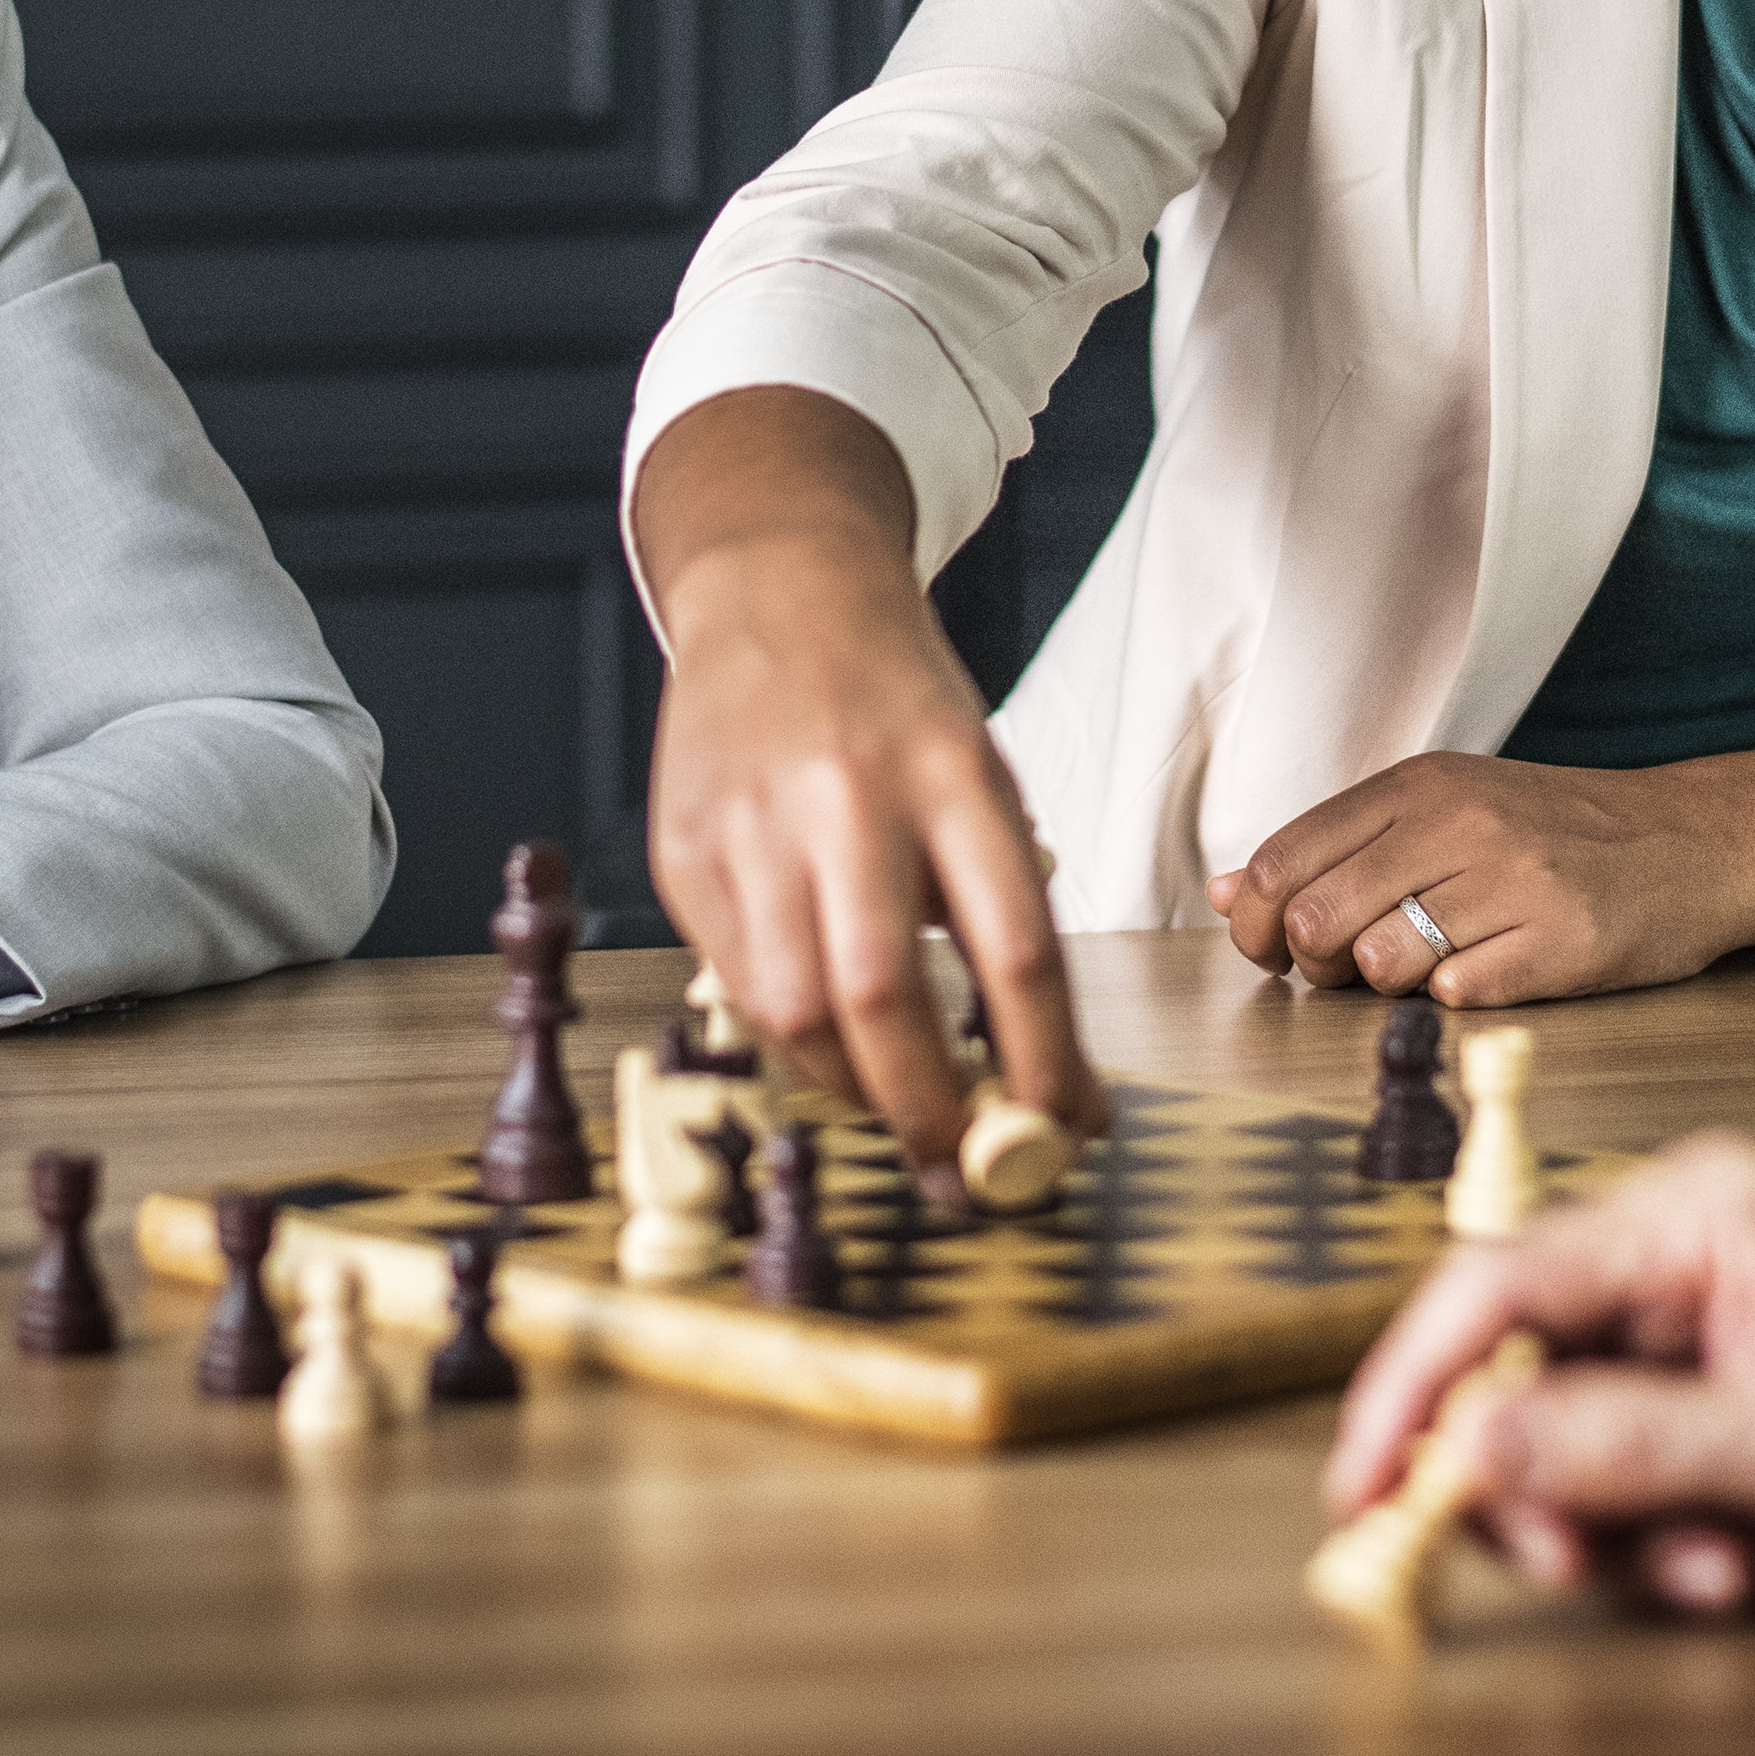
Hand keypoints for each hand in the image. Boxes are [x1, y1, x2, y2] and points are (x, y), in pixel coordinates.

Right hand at [634, 388, 1106, 1179]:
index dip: (1044, 1062)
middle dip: (928, 1109)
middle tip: (965, 1165)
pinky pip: (738, 982)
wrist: (778, 589)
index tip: (1070, 1130)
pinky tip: (825, 1038)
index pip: (1015, 950)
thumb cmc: (898, 701)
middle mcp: (846, 797)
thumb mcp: (981, 777)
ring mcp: (752, 823)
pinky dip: (790, 1036)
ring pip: (795, 1011)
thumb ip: (999, 909)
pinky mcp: (684, 849)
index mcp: (952, 773)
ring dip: (852, 1089)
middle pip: (882, 997)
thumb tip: (1038, 1078)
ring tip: (894, 1103)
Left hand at [1210, 752, 1754, 1005]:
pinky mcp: (1564, 946)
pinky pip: (1458, 997)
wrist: (1693, 843)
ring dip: (1387, 986)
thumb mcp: (1444, 810)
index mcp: (1420, 786)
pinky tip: (1488, 972)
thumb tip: (1224, 895)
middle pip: (1318, 919)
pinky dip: (1455, 1000)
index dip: (1257, 921)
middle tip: (1353, 966)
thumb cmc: (1552, 832)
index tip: (1274, 946)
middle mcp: (1462, 824)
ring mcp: (1515, 884)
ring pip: (1382, 964)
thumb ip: (1337, 849)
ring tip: (1428, 966)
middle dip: (1315, 964)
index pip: (1282, 860)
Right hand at [1324, 1134, 1754, 1611]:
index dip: (1412, 1386)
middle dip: (1542, 1489)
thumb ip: (1626, 1440)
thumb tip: (1477, 1447)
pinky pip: (1644, 1499)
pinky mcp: (1731, 1427)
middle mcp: (1682, 1271)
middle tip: (1580, 1565)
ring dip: (1636, 1538)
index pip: (1496, 1285)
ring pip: (1574, 1455)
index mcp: (1692, 1218)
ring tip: (1735, 1564)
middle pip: (1519, 1379)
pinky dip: (1688, 1552)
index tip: (1365, 1486)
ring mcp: (1705, 1352)